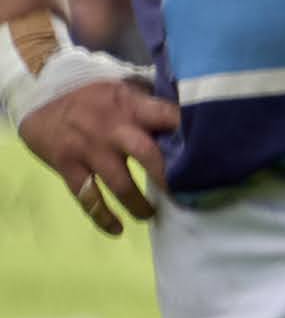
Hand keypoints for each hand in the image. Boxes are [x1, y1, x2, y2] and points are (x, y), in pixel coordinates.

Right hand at [19, 77, 184, 233]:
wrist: (38, 96)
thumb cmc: (94, 96)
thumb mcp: (124, 89)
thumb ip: (152, 103)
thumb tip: (194, 112)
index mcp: (131, 106)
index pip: (167, 116)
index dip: (189, 132)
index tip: (212, 151)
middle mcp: (112, 129)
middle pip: (147, 155)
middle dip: (167, 177)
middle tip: (184, 193)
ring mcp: (89, 150)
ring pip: (119, 184)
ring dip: (139, 204)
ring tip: (151, 215)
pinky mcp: (68, 166)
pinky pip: (87, 198)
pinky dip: (102, 216)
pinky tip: (116, 229)